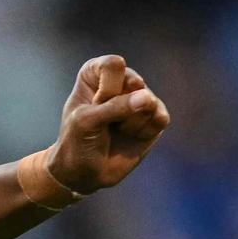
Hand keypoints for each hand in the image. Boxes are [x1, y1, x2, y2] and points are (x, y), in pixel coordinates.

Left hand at [45, 53, 169, 194]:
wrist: (83, 174)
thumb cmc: (77, 141)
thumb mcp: (86, 121)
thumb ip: (115, 107)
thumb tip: (148, 98)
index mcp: (97, 72)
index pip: (114, 65)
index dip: (106, 89)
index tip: (94, 105)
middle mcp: (121, 80)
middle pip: (134, 81)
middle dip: (119, 108)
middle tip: (104, 123)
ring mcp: (140, 98)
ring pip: (149, 102)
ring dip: (130, 123)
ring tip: (115, 131)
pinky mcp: (154, 117)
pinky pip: (160, 118)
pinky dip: (144, 131)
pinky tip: (131, 137)